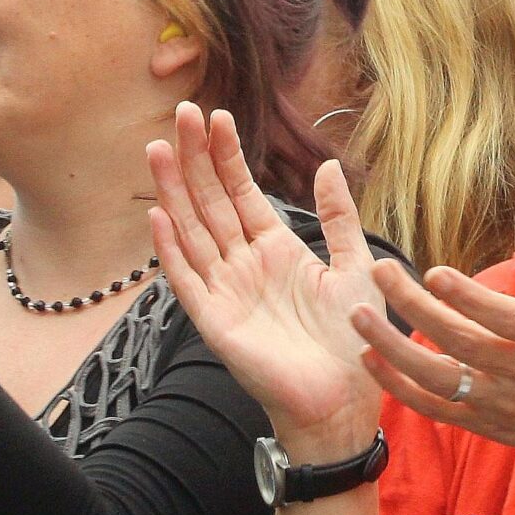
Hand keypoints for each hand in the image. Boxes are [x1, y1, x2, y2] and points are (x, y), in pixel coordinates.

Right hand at [149, 104, 383, 459]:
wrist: (345, 400)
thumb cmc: (353, 338)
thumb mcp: (355, 264)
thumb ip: (338, 217)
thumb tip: (327, 166)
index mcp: (275, 249)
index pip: (242, 192)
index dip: (227, 155)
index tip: (216, 116)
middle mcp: (244, 265)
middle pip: (211, 201)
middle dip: (194, 158)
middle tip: (181, 113)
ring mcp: (225, 291)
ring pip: (192, 231)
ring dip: (174, 192)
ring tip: (159, 149)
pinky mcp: (215, 322)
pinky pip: (187, 281)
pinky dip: (172, 250)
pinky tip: (159, 216)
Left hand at [351, 177, 514, 464]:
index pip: (502, 317)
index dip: (468, 298)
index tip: (432, 272)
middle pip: (462, 342)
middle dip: (418, 309)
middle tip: (379, 271)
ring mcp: (497, 400)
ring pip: (439, 379)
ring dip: (394, 350)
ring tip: (356, 316)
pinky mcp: (479, 421)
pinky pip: (432, 406)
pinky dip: (398, 387)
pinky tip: (368, 356)